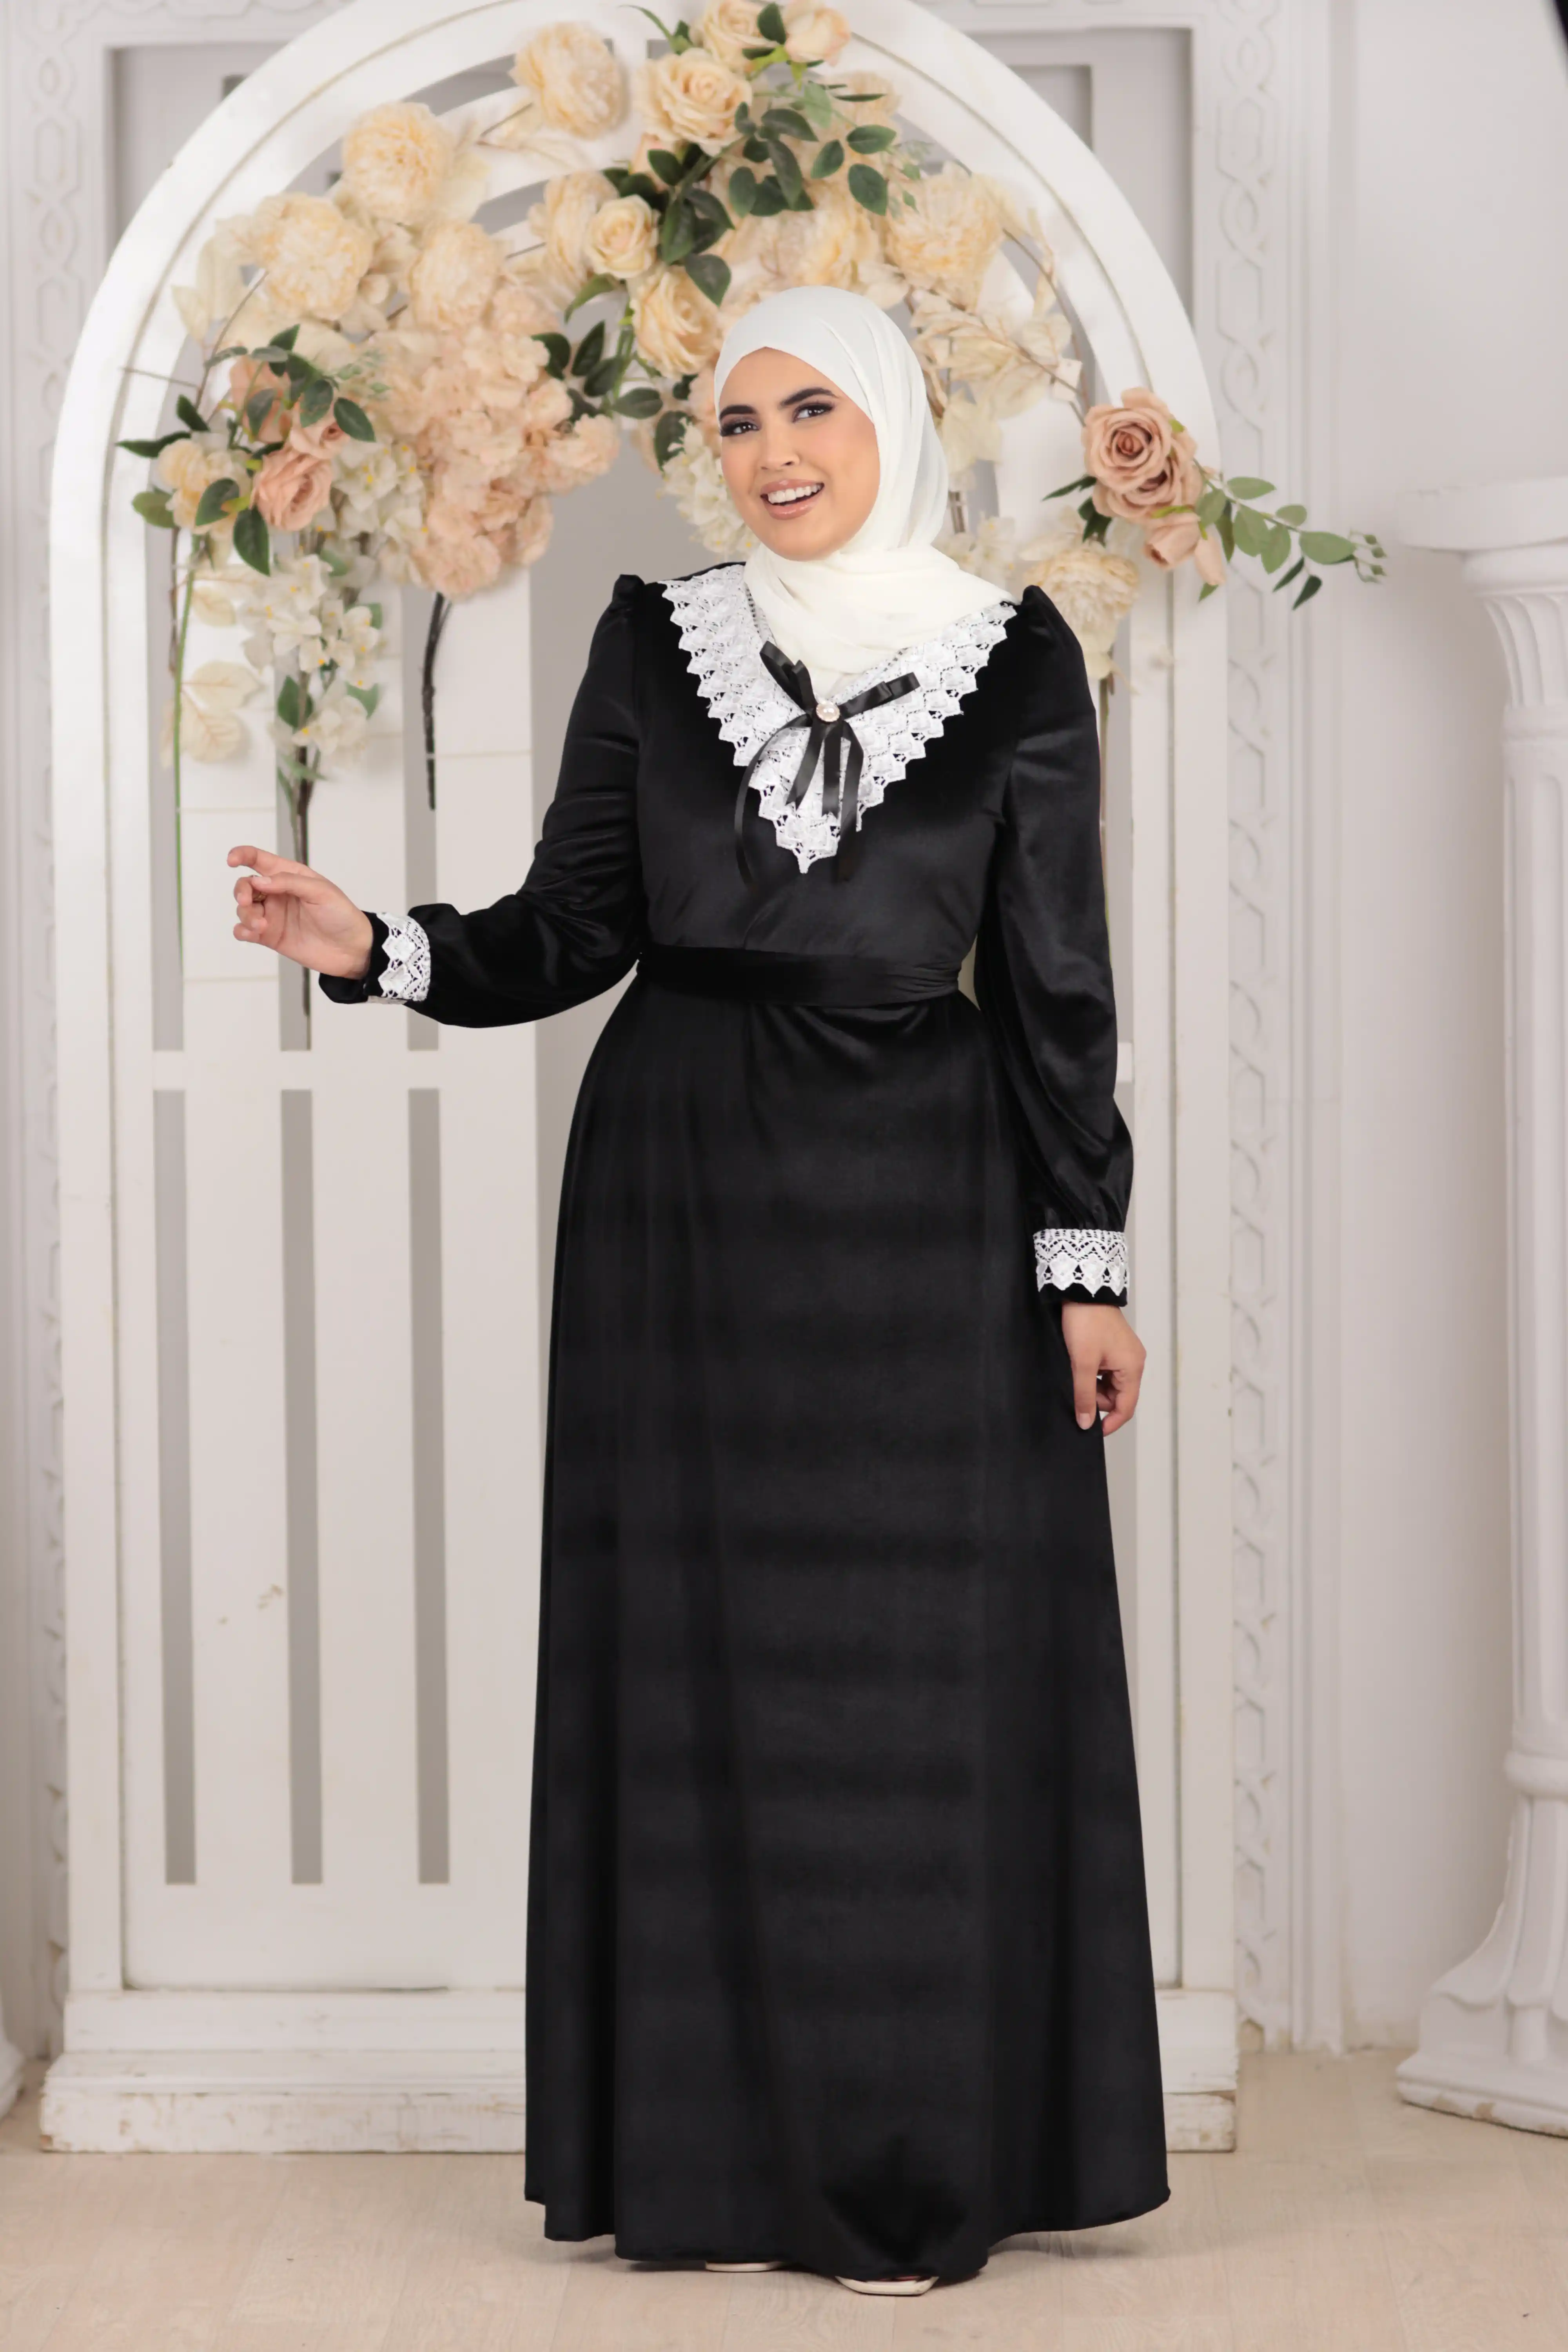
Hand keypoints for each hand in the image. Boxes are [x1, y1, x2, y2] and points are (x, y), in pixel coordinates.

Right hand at [228, 844, 374, 978]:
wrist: (352, 949)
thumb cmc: (341, 915)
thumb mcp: (321, 892)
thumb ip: (289, 882)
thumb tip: (259, 881)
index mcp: (289, 876)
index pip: (259, 859)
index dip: (242, 855)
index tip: (231, 861)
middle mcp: (277, 893)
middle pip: (245, 885)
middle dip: (240, 891)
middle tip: (245, 902)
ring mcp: (272, 915)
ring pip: (243, 909)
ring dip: (245, 915)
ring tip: (261, 925)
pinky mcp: (270, 936)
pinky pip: (246, 931)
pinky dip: (242, 930)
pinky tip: (250, 933)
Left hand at [1060, 1301, 1144, 1434]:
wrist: (1082, 1291)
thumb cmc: (1086, 1322)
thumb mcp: (1083, 1363)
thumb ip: (1084, 1395)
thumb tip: (1086, 1423)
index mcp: (1132, 1368)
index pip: (1126, 1407)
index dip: (1110, 1422)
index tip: (1093, 1431)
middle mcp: (1133, 1362)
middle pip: (1118, 1396)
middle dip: (1097, 1400)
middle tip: (1077, 1390)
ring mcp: (1124, 1354)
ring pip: (1110, 1384)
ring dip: (1093, 1386)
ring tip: (1077, 1372)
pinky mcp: (1114, 1347)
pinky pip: (1106, 1371)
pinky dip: (1093, 1374)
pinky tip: (1080, 1366)